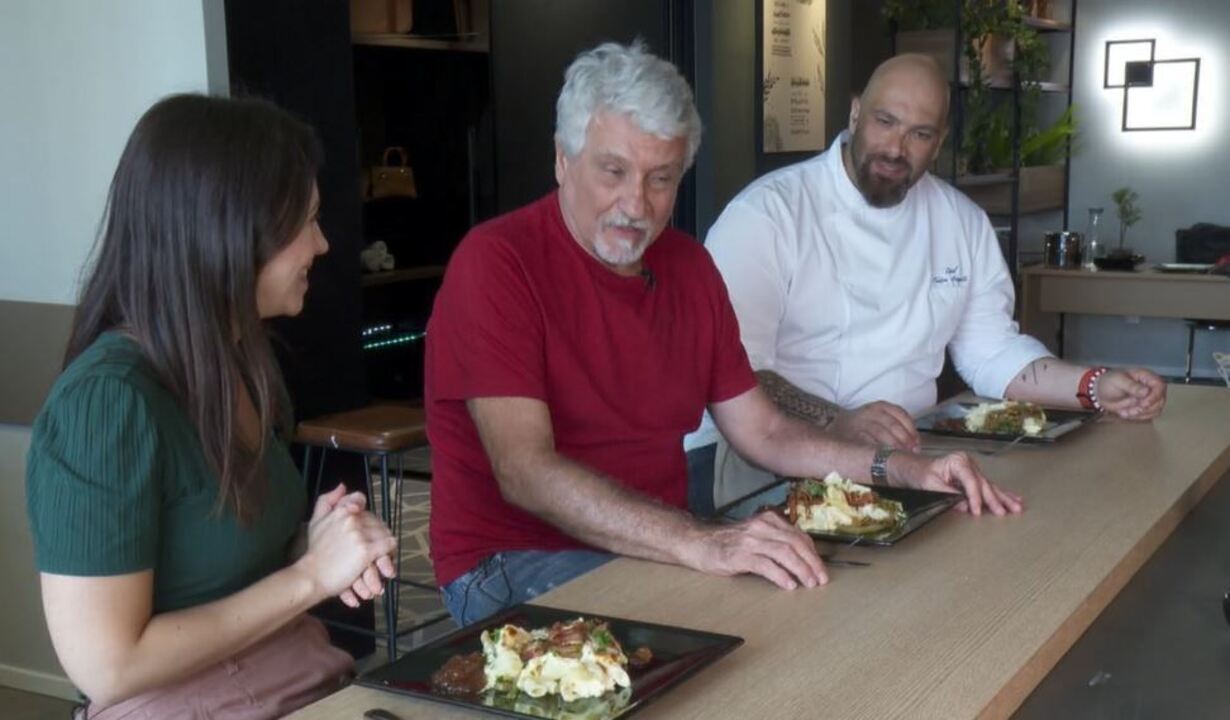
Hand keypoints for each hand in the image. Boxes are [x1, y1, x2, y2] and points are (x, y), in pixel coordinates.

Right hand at [299, 484, 397, 602]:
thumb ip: (327, 501)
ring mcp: (359, 534)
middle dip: (377, 530)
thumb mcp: (316, 521)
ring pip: (384, 532)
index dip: (364, 510)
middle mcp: (351, 519)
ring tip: (382, 553)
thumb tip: (342, 486)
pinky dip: (389, 551)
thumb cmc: (315, 553)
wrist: (311, 576)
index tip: (364, 523)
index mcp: (340, 511)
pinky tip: (385, 558)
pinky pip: (388, 544)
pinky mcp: (366, 551)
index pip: (359, 499)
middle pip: (375, 519)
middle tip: (377, 543)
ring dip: (385, 542)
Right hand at [684, 511, 827, 589]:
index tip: (821, 569)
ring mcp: (750, 540)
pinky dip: (780, 575)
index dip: (813, 554)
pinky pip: (766, 565)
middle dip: (812, 563)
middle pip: (796, 543)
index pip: (799, 536)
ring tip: (809, 583)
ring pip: (784, 553)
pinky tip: (788, 584)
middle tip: (821, 579)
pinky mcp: (739, 555)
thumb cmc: (727, 542)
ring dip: (801, 569)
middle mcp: (761, 527)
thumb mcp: (755, 534)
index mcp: (768, 520)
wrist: (696, 541)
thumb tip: (801, 557)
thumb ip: (775, 540)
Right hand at [828, 401, 919, 451]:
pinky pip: (865, 441)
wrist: (836, 429)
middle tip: (911, 452)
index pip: (900, 414)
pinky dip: (877, 449)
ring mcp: (858, 422)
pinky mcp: (849, 434)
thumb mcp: (880, 420)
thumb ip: (897, 427)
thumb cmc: (864, 427)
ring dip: (892, 445)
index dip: (911, 429)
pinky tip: (884, 456)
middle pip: (891, 423)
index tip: (917, 443)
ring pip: (879, 431)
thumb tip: (916, 445)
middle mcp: (869, 411)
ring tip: (899, 456)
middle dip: (904, 439)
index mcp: (880, 406)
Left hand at [892, 452, 1023, 516]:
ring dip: (1003, 498)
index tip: (977, 511)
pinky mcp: (973, 477)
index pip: (971, 482)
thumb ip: (948, 494)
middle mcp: (968, 463)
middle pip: (984, 484)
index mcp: (958, 461)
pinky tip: (1014, 498)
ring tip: (1016, 507)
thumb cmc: (919, 473)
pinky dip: (1001, 494)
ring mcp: (972, 470)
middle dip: (995, 500)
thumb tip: (965, 506)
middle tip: (1005, 512)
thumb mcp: (930, 484)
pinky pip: (988, 487)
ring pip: (990, 486)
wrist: (912, 468)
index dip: (975, 498)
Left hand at [1097, 368, 1166, 420]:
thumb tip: (1146, 391)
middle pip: (1160, 400)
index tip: (1144, 404)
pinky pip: (1149, 415)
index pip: (1160, 386)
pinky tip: (1126, 413)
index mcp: (1146, 376)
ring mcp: (1149, 398)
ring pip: (1156, 410)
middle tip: (1131, 410)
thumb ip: (1132, 386)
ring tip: (1125, 411)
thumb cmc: (1108, 382)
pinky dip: (1138, 417)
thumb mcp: (1118, 381)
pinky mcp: (1145, 407)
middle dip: (1146, 408)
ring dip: (1141, 414)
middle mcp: (1150, 387)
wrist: (1100, 393)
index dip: (1154, 396)